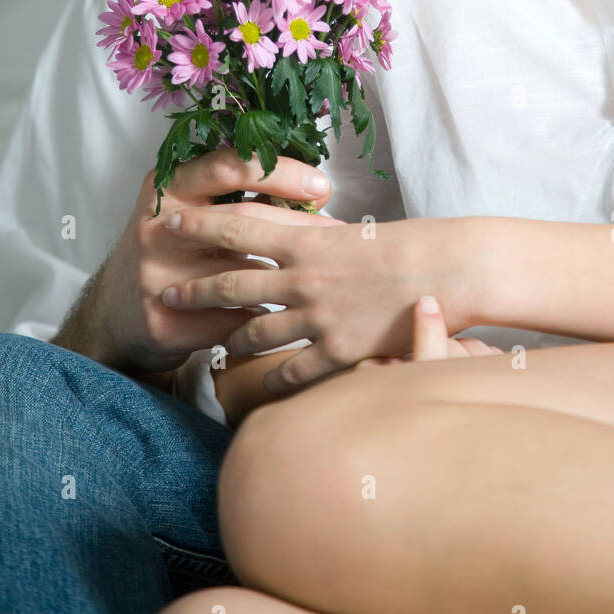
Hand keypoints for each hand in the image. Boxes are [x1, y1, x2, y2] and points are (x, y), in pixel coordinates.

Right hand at [66, 148, 339, 374]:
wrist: (115, 314)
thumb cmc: (169, 252)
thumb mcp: (184, 208)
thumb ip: (230, 195)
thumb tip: (307, 184)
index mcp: (166, 188)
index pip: (228, 167)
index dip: (280, 173)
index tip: (322, 185)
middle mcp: (158, 227)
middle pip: (241, 220)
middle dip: (298, 226)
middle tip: (340, 230)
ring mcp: (158, 277)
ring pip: (243, 275)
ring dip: (291, 278)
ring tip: (328, 275)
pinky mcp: (166, 321)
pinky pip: (234, 319)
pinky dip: (268, 318)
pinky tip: (294, 317)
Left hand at [159, 214, 480, 393]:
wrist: (447, 271)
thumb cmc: (409, 244)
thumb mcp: (354, 231)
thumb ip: (318, 233)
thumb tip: (294, 225)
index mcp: (307, 241)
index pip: (239, 228)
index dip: (200, 226)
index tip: (170, 223)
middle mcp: (304, 279)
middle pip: (234, 285)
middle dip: (196, 289)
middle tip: (166, 292)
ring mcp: (318, 318)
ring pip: (256, 333)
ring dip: (229, 339)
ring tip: (213, 346)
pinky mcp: (338, 352)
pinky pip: (293, 373)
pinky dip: (272, 382)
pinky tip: (258, 391)